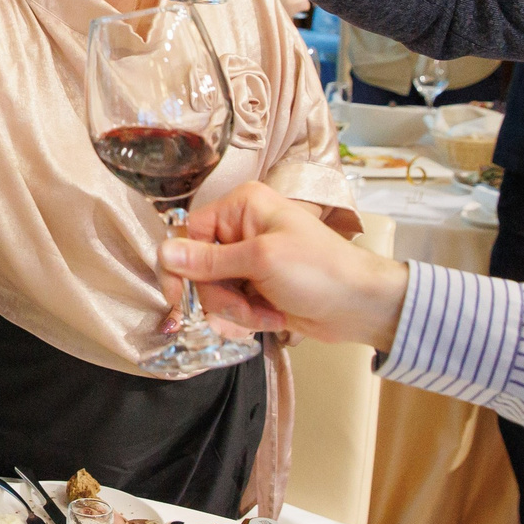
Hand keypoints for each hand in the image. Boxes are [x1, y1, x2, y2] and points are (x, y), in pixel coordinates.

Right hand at [158, 182, 409, 349]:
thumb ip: (209, 260)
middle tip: (247, 307)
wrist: (361, 306)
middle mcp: (243, 228)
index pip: (190, 233)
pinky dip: (248, 317)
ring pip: (214, 291)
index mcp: (243, 206)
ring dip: (237, 310)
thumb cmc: (320, 271)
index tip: (178, 298)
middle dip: (220, 295)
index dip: (182, 267)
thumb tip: (163, 253)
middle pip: (199, 267)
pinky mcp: (258, 286)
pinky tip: (273, 316)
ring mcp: (250, 259)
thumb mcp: (261, 260)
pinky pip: (232, 305)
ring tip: (267, 312)